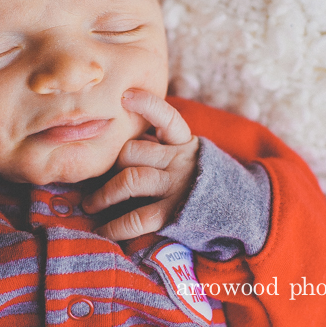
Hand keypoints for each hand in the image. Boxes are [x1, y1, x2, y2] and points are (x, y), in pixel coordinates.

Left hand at [82, 89, 199, 240]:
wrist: (237, 214)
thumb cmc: (197, 182)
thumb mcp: (186, 155)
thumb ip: (160, 146)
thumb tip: (117, 139)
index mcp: (184, 143)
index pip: (167, 117)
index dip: (146, 105)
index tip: (124, 96)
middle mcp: (181, 160)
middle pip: (132, 151)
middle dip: (109, 164)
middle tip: (94, 179)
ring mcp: (177, 186)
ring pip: (130, 180)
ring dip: (103, 195)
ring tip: (89, 205)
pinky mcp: (174, 214)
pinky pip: (137, 218)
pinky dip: (115, 226)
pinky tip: (103, 230)